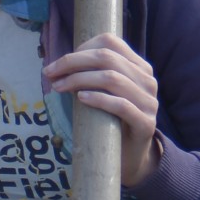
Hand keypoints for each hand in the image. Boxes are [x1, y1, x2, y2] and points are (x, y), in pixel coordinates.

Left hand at [45, 33, 161, 186]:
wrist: (129, 156)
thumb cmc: (111, 121)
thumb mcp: (103, 93)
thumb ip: (92, 76)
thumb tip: (58, 65)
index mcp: (138, 67)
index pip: (110, 42)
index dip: (81, 49)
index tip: (58, 64)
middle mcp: (147, 80)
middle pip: (107, 58)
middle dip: (73, 63)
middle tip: (49, 73)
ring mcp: (149, 101)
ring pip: (113, 79)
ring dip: (79, 80)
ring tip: (59, 87)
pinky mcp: (146, 123)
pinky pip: (121, 105)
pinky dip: (98, 99)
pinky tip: (81, 99)